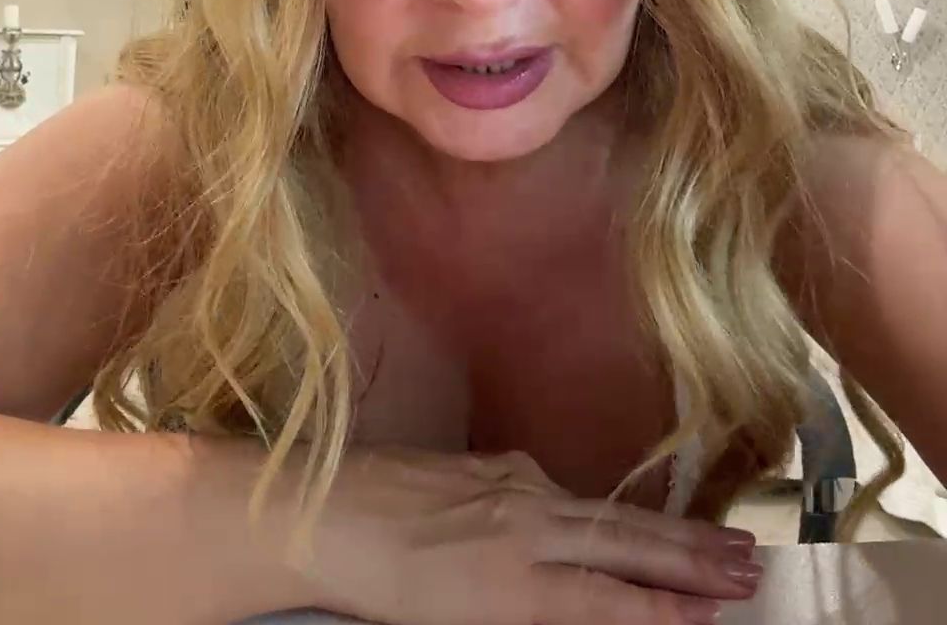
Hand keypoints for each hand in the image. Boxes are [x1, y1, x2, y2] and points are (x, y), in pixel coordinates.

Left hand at [301, 445, 762, 624]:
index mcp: (510, 584)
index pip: (606, 600)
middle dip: (692, 561)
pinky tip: (626, 526)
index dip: (666, 608)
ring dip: (668, 531)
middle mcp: (523, 526)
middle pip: (623, 545)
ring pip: (605, 513)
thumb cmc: (381, 593)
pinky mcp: (497, 464)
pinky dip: (607, 514)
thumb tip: (597, 608)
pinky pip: (563, 493)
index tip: (722, 610)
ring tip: (722, 544)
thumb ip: (540, 615)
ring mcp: (513, 486)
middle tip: (753, 569)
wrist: (321, 512)